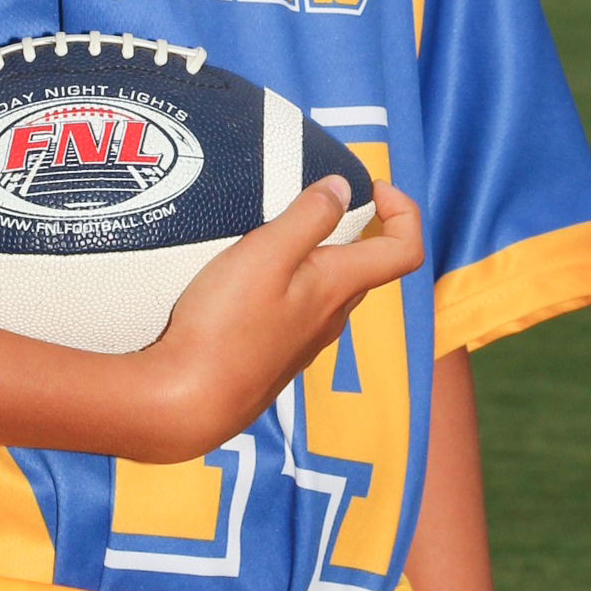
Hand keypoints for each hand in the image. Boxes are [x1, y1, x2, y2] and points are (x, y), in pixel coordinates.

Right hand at [125, 177, 422, 461]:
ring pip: (328, 289)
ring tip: (268, 236)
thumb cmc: (223, 328)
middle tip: (308, 201)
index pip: (404, 251)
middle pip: (364, 266)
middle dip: (351, 227)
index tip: (373, 188)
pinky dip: (286, 283)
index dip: (403, 211)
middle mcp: (330, 318)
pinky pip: (297, 310)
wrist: (187, 402)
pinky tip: (244, 280)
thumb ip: (307, 218)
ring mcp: (304, 341)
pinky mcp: (276, 356)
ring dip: (313, 256)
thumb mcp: (265, 255)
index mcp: (337, 288)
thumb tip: (343, 189)